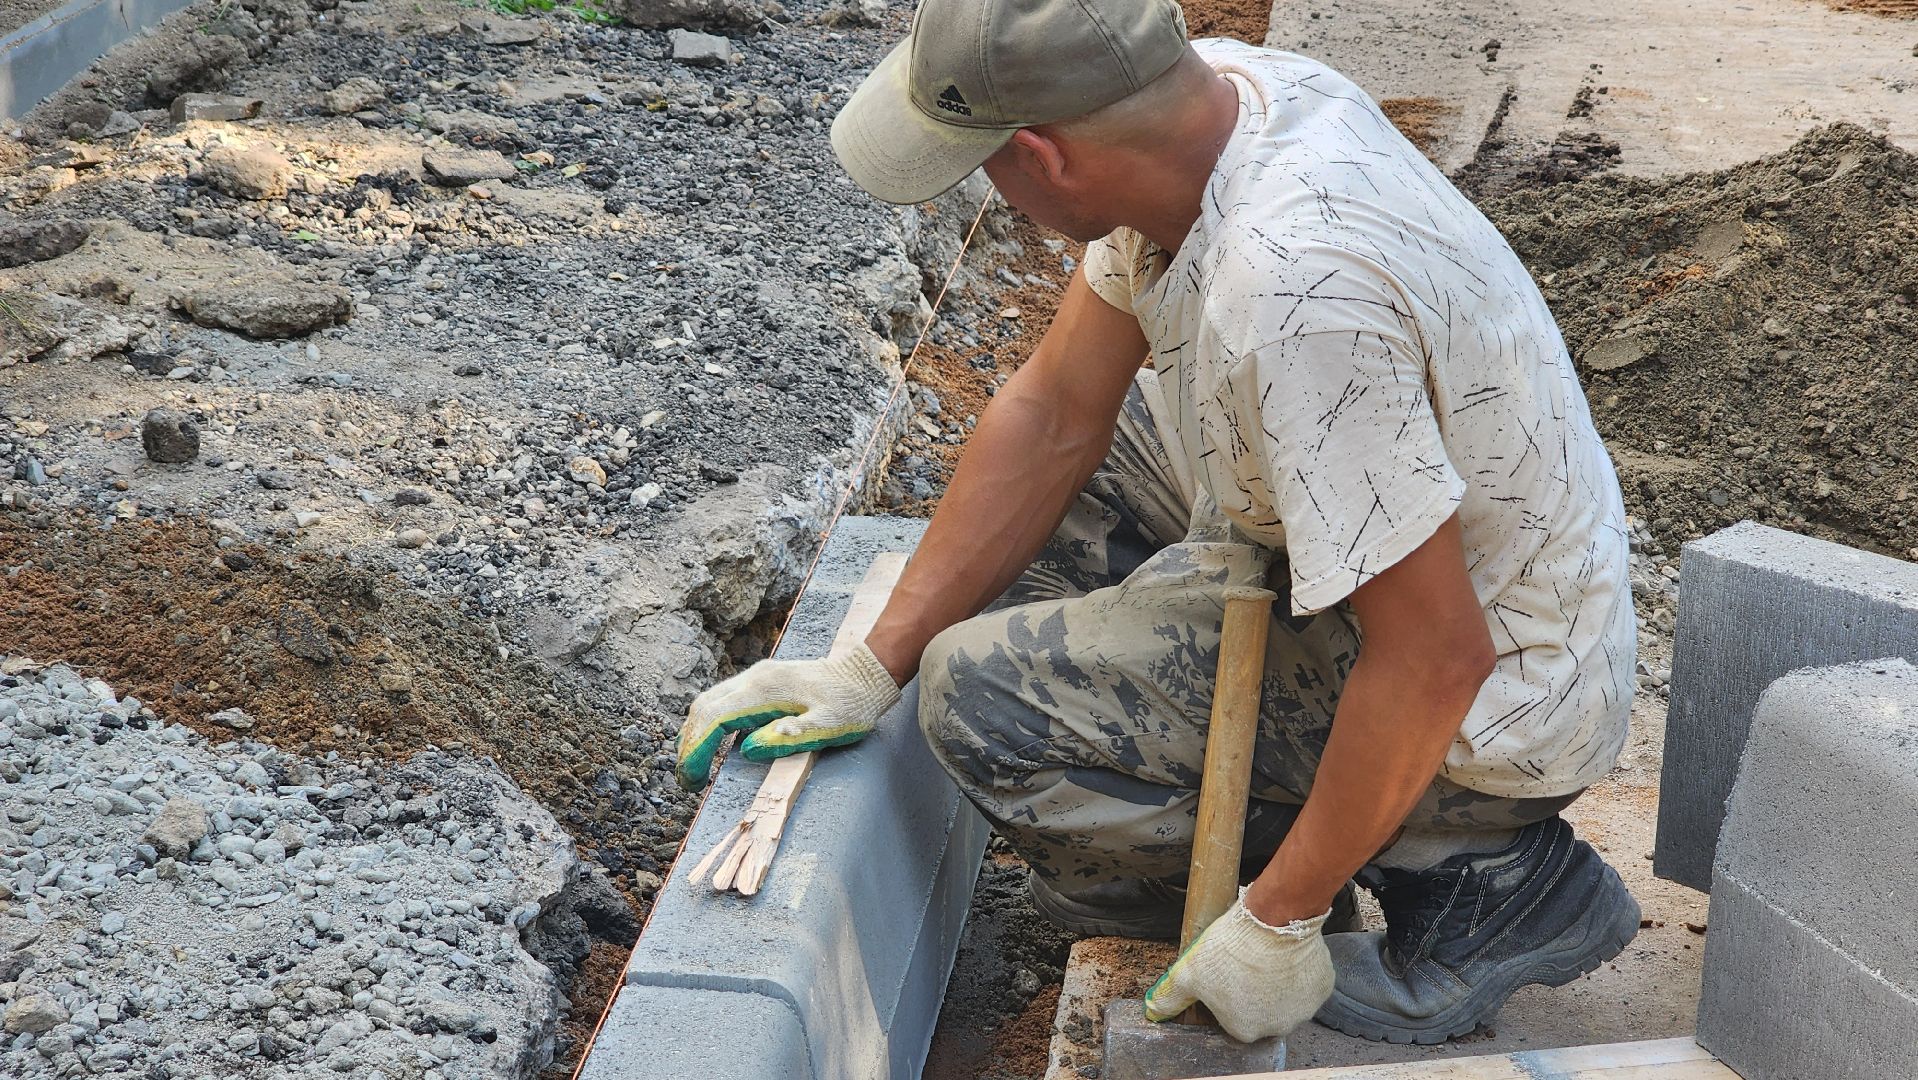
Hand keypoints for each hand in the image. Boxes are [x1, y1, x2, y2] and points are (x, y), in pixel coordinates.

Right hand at [674, 642, 901, 791]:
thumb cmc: (852, 704)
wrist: (867, 674)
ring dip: (697, 734)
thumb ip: (790, 736)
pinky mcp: (763, 682)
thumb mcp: (829, 726)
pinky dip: (710, 724)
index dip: (696, 750)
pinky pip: (724, 700)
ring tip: (696, 768)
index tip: (692, 780)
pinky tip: (715, 746)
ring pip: (710, 702)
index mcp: (764, 691)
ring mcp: (756, 677)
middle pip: (703, 708)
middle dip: (689, 745)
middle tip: (689, 782)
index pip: (713, 719)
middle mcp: (753, 679)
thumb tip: (749, 749)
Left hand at [1142, 889, 1334, 1042]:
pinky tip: (1285, 954)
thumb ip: (1170, 997)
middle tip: (1245, 963)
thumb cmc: (1232, 946)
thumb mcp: (1188, 972)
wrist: (1273, 917)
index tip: (1224, 974)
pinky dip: (1298, 972)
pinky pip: (1308, 984)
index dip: (1225, 994)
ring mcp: (1303, 1010)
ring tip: (1264, 956)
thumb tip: (1153, 1012)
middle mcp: (1276, 1028)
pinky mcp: (1322, 989)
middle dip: (1252, 991)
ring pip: (1285, 999)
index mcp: (1244, 1029)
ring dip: (1276, 983)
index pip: (1230, 1017)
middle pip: (1260, 1011)